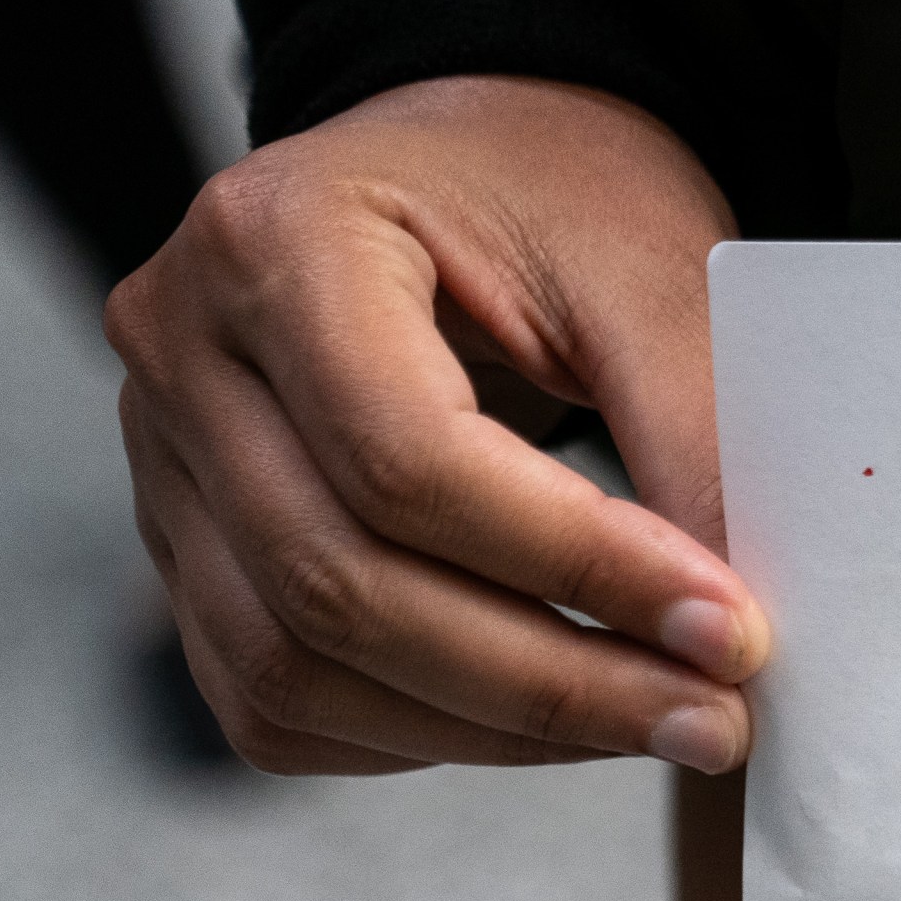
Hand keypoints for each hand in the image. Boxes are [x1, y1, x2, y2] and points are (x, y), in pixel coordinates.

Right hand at [106, 75, 769, 775]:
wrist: (481, 165)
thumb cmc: (557, 194)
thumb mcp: (650, 272)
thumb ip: (697, 439)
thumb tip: (737, 632)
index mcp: (279, 241)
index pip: (405, 463)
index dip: (580, 570)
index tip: (732, 630)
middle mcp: (183, 349)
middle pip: (339, 586)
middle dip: (552, 682)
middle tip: (713, 717)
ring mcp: (163, 458)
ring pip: (296, 668)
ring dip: (497, 732)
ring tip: (655, 721)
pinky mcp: (189, 546)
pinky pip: (277, 699)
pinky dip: (424, 735)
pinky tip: (548, 717)